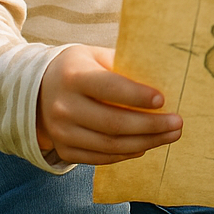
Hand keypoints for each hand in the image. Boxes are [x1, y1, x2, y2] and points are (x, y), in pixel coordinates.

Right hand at [35, 45, 181, 165]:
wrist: (36, 90)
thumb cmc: (79, 68)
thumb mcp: (96, 56)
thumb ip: (124, 65)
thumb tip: (164, 76)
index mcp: (74, 77)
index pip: (110, 89)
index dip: (137, 96)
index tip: (163, 100)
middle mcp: (64, 107)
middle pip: (113, 123)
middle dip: (150, 126)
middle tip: (177, 123)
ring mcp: (61, 132)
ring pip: (109, 144)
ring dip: (145, 143)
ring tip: (170, 136)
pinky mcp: (64, 149)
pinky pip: (99, 157)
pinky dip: (125, 154)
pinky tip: (146, 146)